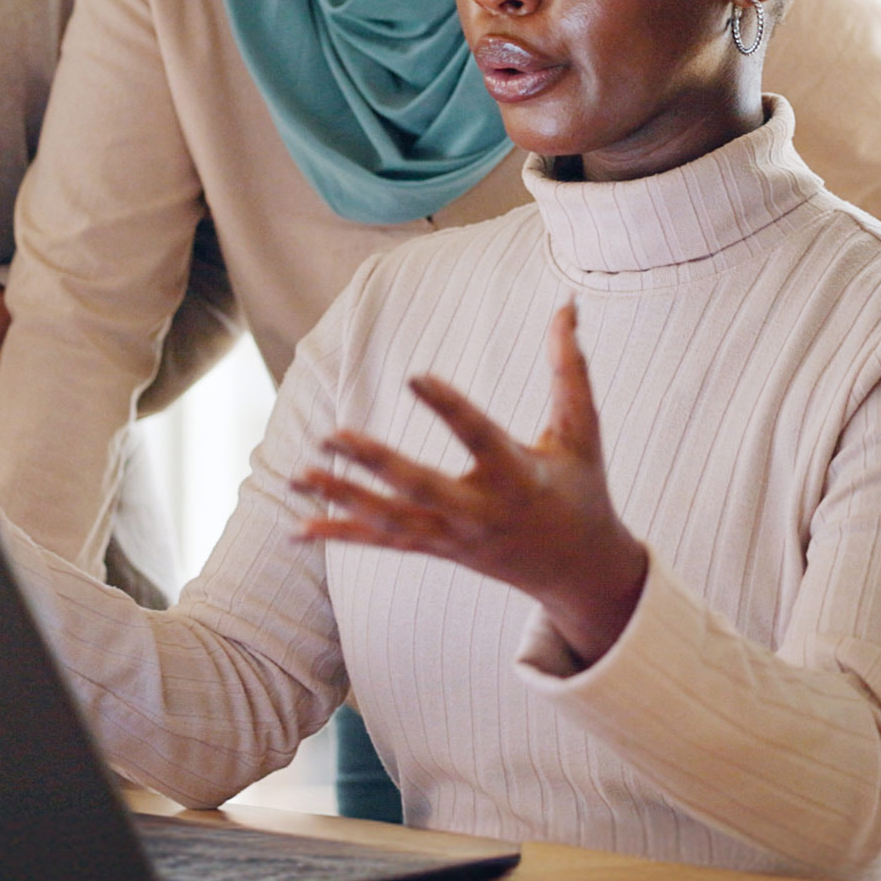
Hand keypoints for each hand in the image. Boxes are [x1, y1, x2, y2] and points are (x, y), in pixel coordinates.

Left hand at [297, 303, 649, 669]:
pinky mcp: (437, 550)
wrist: (581, 574)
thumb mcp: (582, 432)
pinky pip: (383, 544)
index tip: (416, 377)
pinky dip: (340, 535)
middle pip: (420, 489)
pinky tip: (297, 530)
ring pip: (390, 521)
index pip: (479, 439)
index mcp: (518, 478)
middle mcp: (480, 513)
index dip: (449, 407)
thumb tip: (567, 306)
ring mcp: (454, 538)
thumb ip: (570, 369)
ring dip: (342, 499)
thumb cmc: (582, 491)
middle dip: (375, 464)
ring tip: (298, 475)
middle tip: (331, 435)